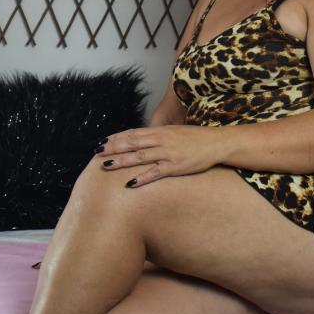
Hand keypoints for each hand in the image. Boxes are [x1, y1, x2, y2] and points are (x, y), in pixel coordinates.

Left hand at [96, 125, 225, 186]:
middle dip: (113, 148)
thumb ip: (159, 136)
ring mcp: (168, 153)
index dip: (117, 137)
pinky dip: (142, 177)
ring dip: (121, 161)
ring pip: (140, 156)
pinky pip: (156, 173)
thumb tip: (143, 141)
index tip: (103, 141)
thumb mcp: (175, 132)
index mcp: (161, 131)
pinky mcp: (176, 166)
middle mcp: (162, 140)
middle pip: (132, 143)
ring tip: (105, 165)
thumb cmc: (196, 139)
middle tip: (97, 152)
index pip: (134, 133)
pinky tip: (130, 183)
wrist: (217, 143)